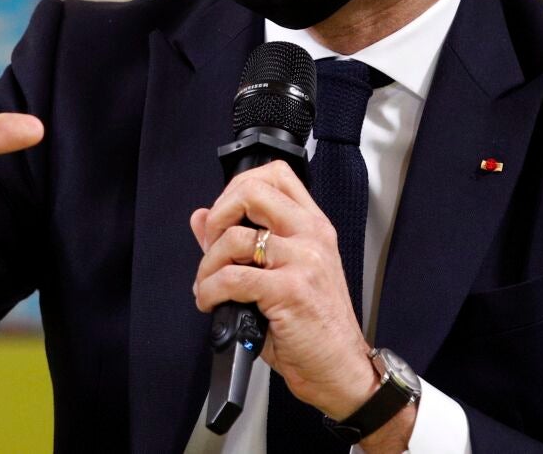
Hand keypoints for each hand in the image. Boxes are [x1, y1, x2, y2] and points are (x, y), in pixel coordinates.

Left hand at [189, 160, 379, 419]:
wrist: (341, 368)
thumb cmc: (314, 327)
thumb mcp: (282, 275)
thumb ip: (242, 242)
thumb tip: (201, 218)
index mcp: (313, 226)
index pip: (276, 175)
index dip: (238, 187)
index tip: (224, 215)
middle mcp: (311, 236)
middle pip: (253, 190)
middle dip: (219, 214)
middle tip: (212, 244)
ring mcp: (303, 260)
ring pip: (234, 238)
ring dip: (207, 265)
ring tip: (208, 284)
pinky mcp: (290, 290)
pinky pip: (232, 278)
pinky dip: (210, 290)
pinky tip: (211, 302)